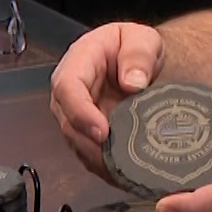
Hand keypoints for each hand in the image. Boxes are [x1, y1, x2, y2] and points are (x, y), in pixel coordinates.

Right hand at [49, 22, 163, 174]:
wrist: (141, 61)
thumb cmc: (137, 46)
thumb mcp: (143, 39)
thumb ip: (139, 55)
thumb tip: (133, 83)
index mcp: (79, 61)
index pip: (68, 88)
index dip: (81, 113)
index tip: (102, 131)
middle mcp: (70, 91)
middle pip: (68, 122)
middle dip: (90, 144)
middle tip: (117, 160)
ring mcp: (75, 114)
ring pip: (77, 143)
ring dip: (98, 159)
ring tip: (123, 170)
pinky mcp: (85, 132)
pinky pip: (88, 154)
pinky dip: (104, 166)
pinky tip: (124, 172)